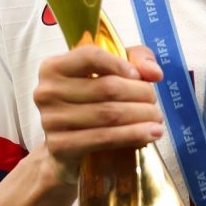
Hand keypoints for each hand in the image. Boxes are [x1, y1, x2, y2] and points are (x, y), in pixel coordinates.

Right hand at [32, 41, 164, 185]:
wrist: (66, 150)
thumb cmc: (88, 105)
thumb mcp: (107, 74)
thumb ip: (133, 60)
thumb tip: (153, 72)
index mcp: (54, 67)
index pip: (90, 56)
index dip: (120, 64)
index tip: (140, 76)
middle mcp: (47, 92)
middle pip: (106, 87)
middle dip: (140, 94)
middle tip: (154, 103)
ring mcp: (51, 120)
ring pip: (108, 114)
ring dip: (141, 116)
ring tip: (157, 120)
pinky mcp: (60, 146)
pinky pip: (104, 138)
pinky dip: (132, 135)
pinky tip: (149, 135)